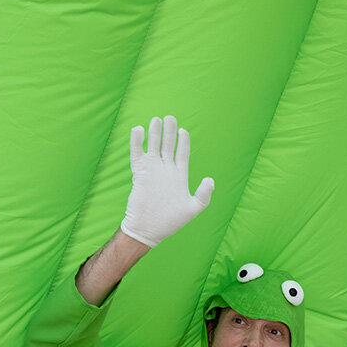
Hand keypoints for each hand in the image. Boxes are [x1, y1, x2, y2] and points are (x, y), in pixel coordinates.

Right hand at [120, 116, 214, 247]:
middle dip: (169, 132)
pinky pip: (137, 154)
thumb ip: (204, 195)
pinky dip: (137, 142)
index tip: (183, 131)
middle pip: (168, 146)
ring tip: (156, 120)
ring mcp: (152, 171)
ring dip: (155, 133)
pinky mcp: (139, 173)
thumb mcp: (193, 208)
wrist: (148, 229)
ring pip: (154, 147)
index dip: (183, 142)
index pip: (182, 153)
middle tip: (170, 117)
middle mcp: (165, 170)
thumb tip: (210, 180)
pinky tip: (138, 130)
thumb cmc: (171, 222)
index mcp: (179, 176)